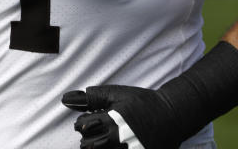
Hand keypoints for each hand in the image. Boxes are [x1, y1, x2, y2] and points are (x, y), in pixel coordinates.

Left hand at [62, 85, 183, 148]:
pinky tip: (113, 147)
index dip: (81, 124)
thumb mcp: (116, 94)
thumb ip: (91, 98)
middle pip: (89, 146)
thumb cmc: (142, 102)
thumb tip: (66, 99)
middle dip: (88, 140)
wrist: (172, 115)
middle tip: (95, 135)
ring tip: (105, 142)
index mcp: (113, 121)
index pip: (83, 127)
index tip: (88, 122)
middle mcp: (121, 139)